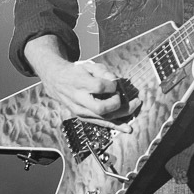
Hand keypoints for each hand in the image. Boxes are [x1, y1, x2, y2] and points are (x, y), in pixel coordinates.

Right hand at [24, 36, 139, 121]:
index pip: (99, 87)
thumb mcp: (88, 66)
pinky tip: (127, 128)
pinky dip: (115, 125)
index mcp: (79, 83)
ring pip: (104, 118)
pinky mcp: (83, 117)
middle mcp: (79, 99)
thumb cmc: (75, 73)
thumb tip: (116, 82)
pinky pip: (101, 123)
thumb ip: (103, 72)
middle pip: (102, 108)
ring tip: (136, 105)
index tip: (114, 82)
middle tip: (122, 96)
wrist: (57, 82)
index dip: (111, 85)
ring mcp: (81, 111)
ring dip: (122, 114)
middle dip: (117, 103)